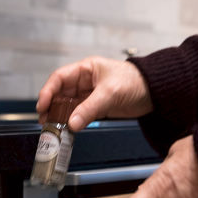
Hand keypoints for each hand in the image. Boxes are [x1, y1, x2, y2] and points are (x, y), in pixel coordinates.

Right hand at [36, 56, 152, 130]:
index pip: (60, 78)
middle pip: (61, 93)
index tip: (42, 105)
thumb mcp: (110, 93)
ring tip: (54, 127)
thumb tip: (72, 123)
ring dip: (61, 116)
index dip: (48, 91)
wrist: (154, 92)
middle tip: (45, 120)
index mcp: (86, 69)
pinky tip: (69, 128)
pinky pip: (80, 114)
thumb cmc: (136, 81)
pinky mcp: (97, 107)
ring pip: (69, 105)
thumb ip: (90, 108)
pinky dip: (73, 121)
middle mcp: (85, 81)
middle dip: (51, 106)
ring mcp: (90, 95)